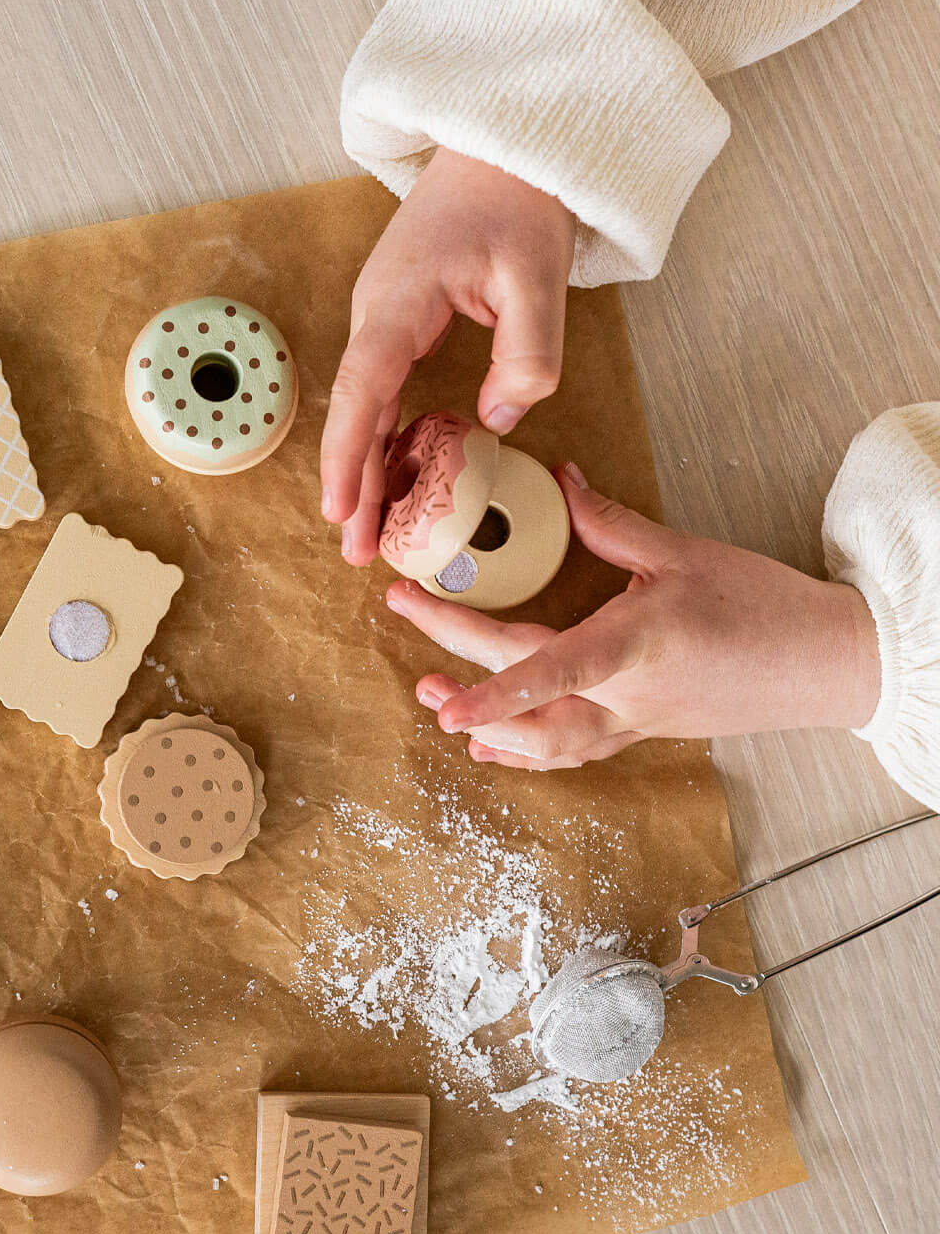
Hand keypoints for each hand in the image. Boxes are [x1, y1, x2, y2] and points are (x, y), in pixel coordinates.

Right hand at [321, 147, 575, 566]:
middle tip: (355, 552)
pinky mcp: (399, 325)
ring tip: (367, 532)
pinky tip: (390, 480)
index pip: (360, 391)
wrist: (505, 145)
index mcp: (397, 304)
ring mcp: (382, 321)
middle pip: (354, 414)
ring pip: (363, 409)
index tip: (338, 510)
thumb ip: (526, 353)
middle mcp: (376, 317)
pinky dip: (381, 440)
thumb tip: (500, 421)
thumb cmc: (517, 199)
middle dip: (351, 485)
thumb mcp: (538, 274)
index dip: (346, 455)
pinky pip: (381, 393)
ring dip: (363, 470)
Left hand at [386, 464, 880, 769]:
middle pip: (529, 700)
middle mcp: (625, 696)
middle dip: (460, 674)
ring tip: (434, 700)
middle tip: (408, 619)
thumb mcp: (684, 553)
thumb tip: (559, 480)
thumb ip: (610, 524)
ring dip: (486, 728)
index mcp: (635, 645)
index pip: (551, 669)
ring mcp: (631, 724)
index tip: (444, 704)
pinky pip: (571, 753)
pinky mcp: (639, 734)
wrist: (826, 665)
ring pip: (545, 745)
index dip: (495, 692)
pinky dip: (524, 753)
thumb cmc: (762, 605)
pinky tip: (485, 747)